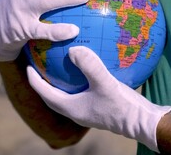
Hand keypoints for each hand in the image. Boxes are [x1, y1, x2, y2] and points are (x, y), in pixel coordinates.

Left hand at [27, 46, 170, 151]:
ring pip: (66, 94)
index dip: (34, 80)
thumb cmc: (122, 106)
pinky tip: (87, 67)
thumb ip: (89, 66)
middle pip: (52, 95)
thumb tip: (73, 49)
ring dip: (60, 81)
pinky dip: (78, 80)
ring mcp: (87, 109)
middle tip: (39, 65)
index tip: (28, 65)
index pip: (44, 93)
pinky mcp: (98, 106)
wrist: (142, 122)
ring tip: (58, 65)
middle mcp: (76, 111)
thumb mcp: (105, 83)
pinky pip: (81, 92)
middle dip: (43, 81)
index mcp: (71, 108)